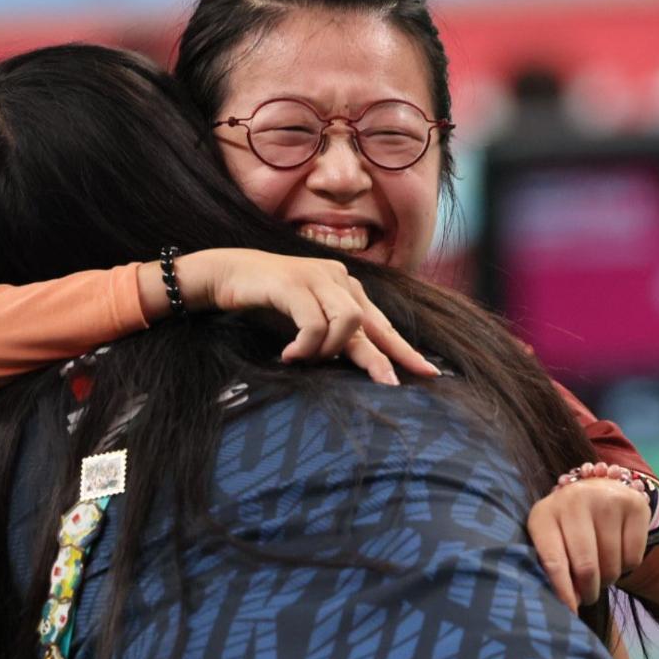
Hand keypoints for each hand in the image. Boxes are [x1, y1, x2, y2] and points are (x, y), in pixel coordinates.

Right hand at [163, 248, 438, 385]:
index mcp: (348, 289)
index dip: (405, 350)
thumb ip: (336, 337)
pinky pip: (313, 322)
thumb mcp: (310, 321)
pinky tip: (288, 355)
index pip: (383, 324)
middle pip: (371, 325)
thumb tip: (368, 367)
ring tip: (306, 359)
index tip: (429, 373)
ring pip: (347, 321)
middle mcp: (339, 279)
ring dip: (328, 349)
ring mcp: (318, 277)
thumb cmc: (271, 300)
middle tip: (387, 385)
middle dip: (378, 360)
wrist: (229, 273)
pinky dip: (305, 345)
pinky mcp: (294, 283)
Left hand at [527, 470, 649, 611]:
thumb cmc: (568, 527)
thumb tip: (571, 607)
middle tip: (589, 594)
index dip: (563, 592)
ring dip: (608, 579)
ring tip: (601, 570)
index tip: (571, 612)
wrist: (597, 490)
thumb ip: (555, 571)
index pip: (553, 561)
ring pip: (612, 565)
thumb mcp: (551, 542)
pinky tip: (617, 553)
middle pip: (586, 567)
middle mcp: (574, 500)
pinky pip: (633, 558)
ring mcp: (606, 499)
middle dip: (589, 591)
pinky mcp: (635, 505)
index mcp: (544, 514)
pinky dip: (627, 567)